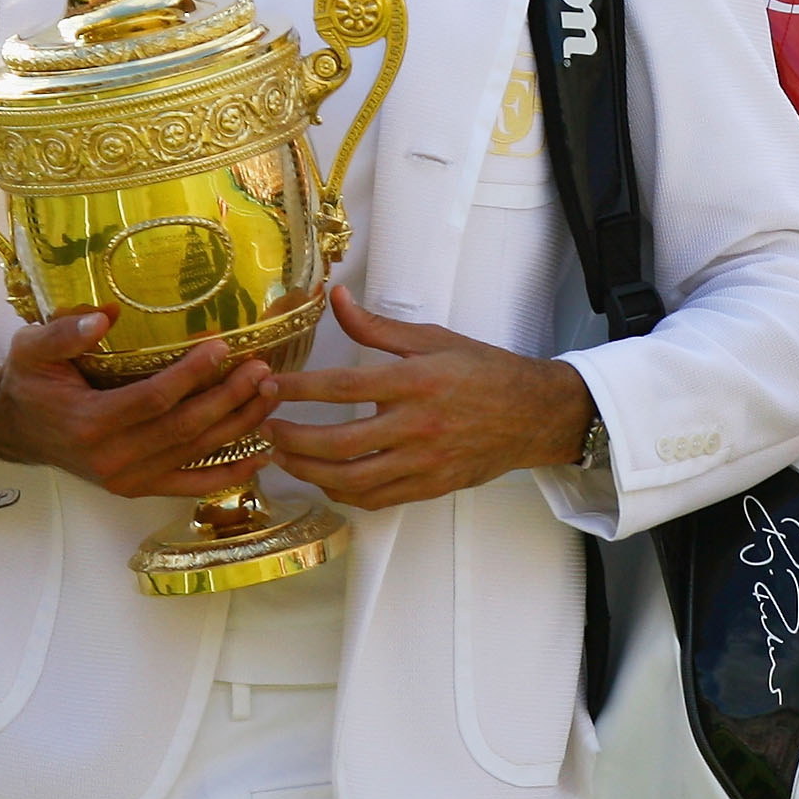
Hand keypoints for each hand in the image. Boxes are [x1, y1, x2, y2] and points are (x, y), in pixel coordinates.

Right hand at [0, 307, 274, 498]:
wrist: (17, 427)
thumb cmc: (30, 382)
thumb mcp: (32, 348)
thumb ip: (64, 333)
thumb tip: (104, 317)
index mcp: (88, 422)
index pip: (152, 400)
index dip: (190, 376)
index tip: (222, 348)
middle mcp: (111, 458)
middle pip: (183, 428)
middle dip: (229, 399)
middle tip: (262, 371)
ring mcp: (127, 479)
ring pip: (194, 453)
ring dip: (238, 425)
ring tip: (270, 395)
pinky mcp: (138, 488)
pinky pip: (191, 485)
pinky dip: (229, 473)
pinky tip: (261, 455)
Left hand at [258, 286, 594, 509]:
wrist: (533, 414)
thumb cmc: (484, 371)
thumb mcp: (433, 338)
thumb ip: (378, 327)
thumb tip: (335, 300)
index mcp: (417, 382)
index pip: (342, 388)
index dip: (299, 390)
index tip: (269, 387)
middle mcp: (417, 426)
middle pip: (337, 443)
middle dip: (291, 439)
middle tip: (265, 428)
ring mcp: (424, 463)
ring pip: (351, 480)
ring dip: (308, 472)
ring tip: (283, 457)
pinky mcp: (430, 486)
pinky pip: (375, 498)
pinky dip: (342, 492)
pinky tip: (324, 478)